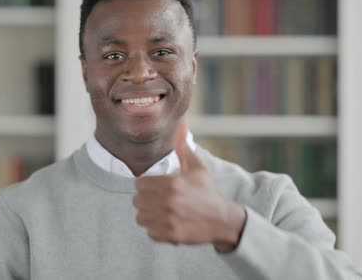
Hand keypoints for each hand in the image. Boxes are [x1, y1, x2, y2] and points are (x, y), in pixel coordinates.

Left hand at [133, 124, 246, 251]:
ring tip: (161, 211)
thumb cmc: (208, 192)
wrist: (224, 220)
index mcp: (172, 184)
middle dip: (146, 199)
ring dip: (148, 215)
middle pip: (137, 201)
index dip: (146, 184)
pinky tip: (167, 223)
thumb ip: (183, 148)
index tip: (155, 187)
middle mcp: (168, 203)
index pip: (139, 184)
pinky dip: (155, 229)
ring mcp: (168, 221)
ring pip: (140, 217)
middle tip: (158, 199)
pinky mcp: (170, 236)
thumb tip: (181, 125)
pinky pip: (149, 232)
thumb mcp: (197, 168)